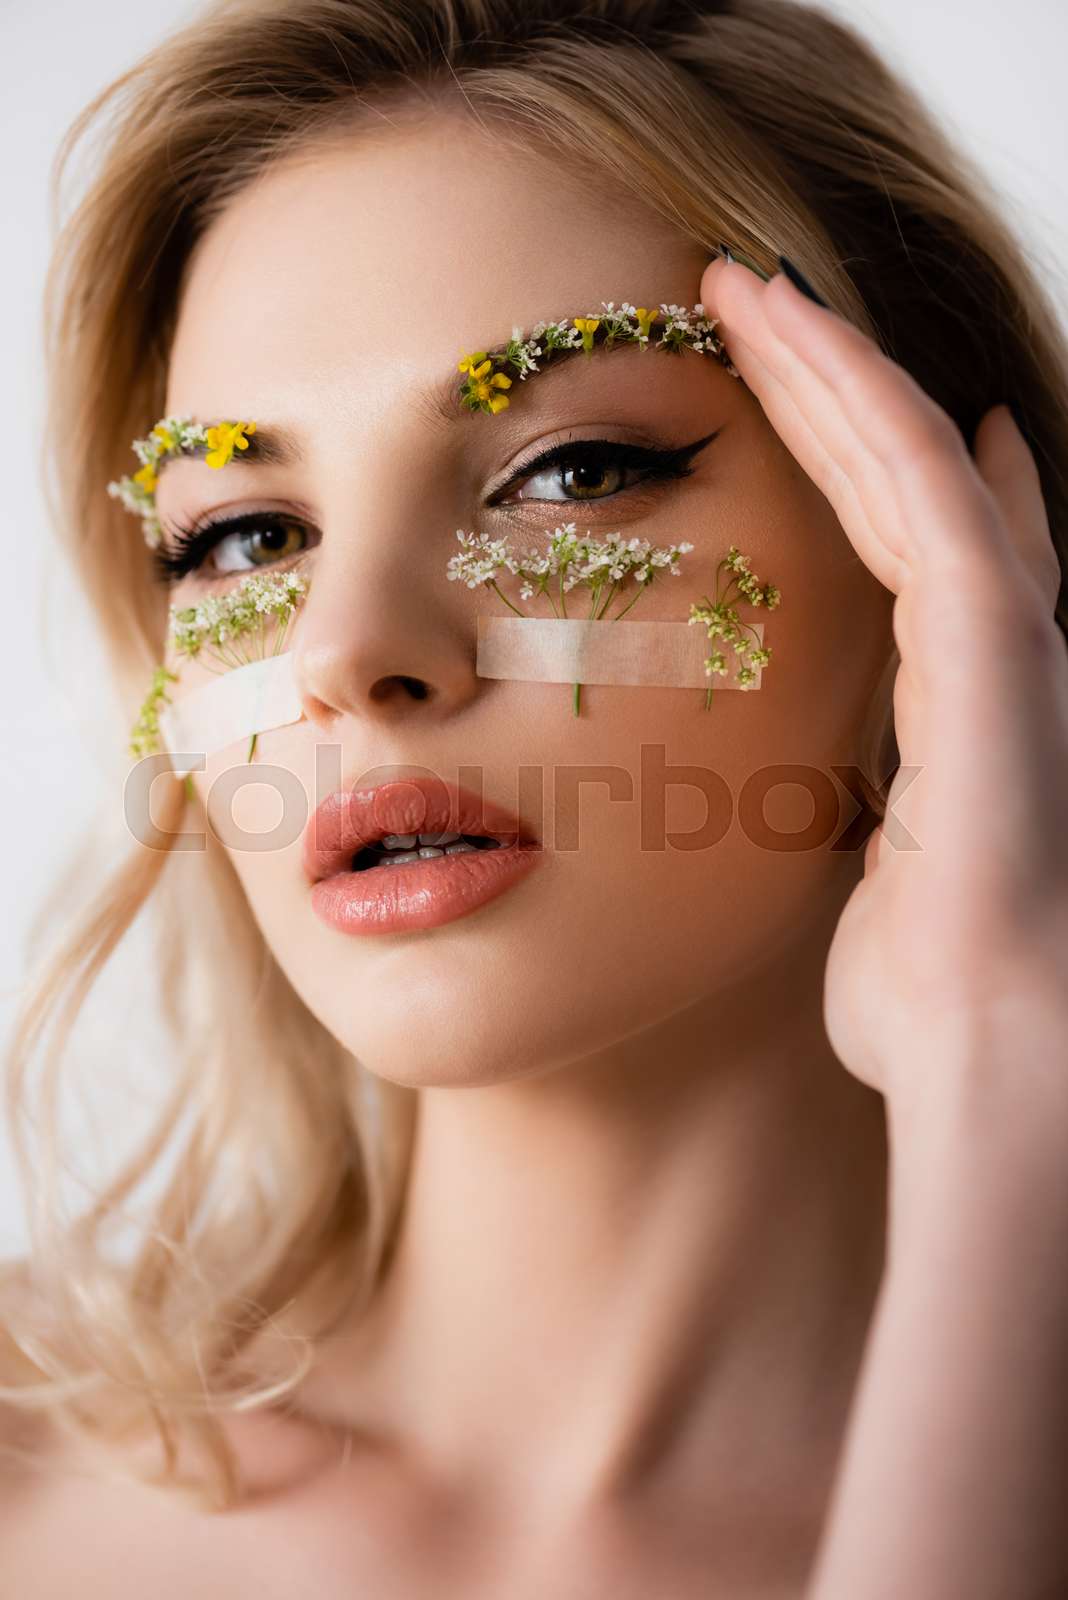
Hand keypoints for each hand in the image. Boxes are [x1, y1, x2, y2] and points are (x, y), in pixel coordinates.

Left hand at [699, 254, 1067, 1115]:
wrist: (984, 1052)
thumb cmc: (922, 997)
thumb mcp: (860, 882)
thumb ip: (855, 823)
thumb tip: (838, 825)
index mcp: (954, 695)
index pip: (913, 549)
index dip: (864, 465)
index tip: (810, 407)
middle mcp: (994, 646)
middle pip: (907, 481)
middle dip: (832, 387)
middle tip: (753, 308)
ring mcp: (1005, 637)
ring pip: (910, 459)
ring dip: (827, 365)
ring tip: (745, 288)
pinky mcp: (996, 640)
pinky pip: (918, 490)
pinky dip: (860, 403)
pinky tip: (795, 334)